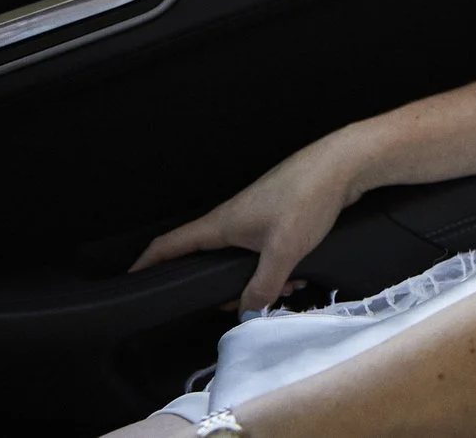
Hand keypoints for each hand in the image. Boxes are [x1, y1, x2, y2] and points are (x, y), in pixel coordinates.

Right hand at [131, 130, 368, 312]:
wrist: (344, 164)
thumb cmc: (308, 198)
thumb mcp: (284, 251)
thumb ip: (263, 285)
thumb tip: (248, 310)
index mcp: (222, 223)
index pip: (171, 244)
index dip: (148, 262)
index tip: (132, 279)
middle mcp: (234, 218)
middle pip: (210, 260)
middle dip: (226, 287)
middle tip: (244, 303)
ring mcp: (256, 215)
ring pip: (245, 258)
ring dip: (262, 278)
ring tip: (289, 286)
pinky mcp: (279, 215)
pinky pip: (267, 250)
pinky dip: (279, 265)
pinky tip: (302, 273)